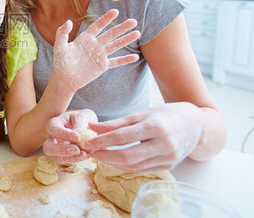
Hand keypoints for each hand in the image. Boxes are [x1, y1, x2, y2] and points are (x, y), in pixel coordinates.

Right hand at [42, 109, 97, 163]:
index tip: (78, 138)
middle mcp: (51, 138)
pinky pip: (67, 161)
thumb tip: (79, 136)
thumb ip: (80, 124)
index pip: (54, 130)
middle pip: (48, 147)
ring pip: (57, 158)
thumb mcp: (82, 116)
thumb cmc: (81, 118)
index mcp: (53, 124)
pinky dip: (77, 159)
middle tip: (77, 150)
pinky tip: (87, 155)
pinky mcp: (63, 157)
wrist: (86, 125)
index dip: (64, 134)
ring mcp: (56, 149)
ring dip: (71, 158)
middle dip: (62, 150)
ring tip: (85, 154)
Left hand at [54, 9, 139, 91]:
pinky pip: (116, 62)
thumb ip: (62, 34)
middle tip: (133, 21)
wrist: (65, 79)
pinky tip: (136, 57)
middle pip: (111, 34)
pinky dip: (125, 60)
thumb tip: (68, 21)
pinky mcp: (102, 66)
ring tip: (137, 33)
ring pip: (115, 45)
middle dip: (122, 28)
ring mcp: (100, 55)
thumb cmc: (61, 62)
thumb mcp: (60, 47)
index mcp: (85, 38)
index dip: (106, 19)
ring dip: (126, 40)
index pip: (98, 26)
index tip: (115, 11)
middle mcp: (95, 45)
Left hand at [85, 103, 203, 172]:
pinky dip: (125, 167)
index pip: (123, 137)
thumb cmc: (165, 115)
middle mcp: (164, 144)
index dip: (103, 141)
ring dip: (113, 163)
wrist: (195, 125)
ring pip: (134, 166)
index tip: (89, 142)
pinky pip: (142, 170)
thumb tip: (92, 127)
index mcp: (156, 126)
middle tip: (91, 152)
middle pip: (128, 156)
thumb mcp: (141, 114)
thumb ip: (116, 122)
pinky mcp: (169, 167)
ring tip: (100, 156)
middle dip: (106, 156)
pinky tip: (114, 161)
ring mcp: (168, 158)